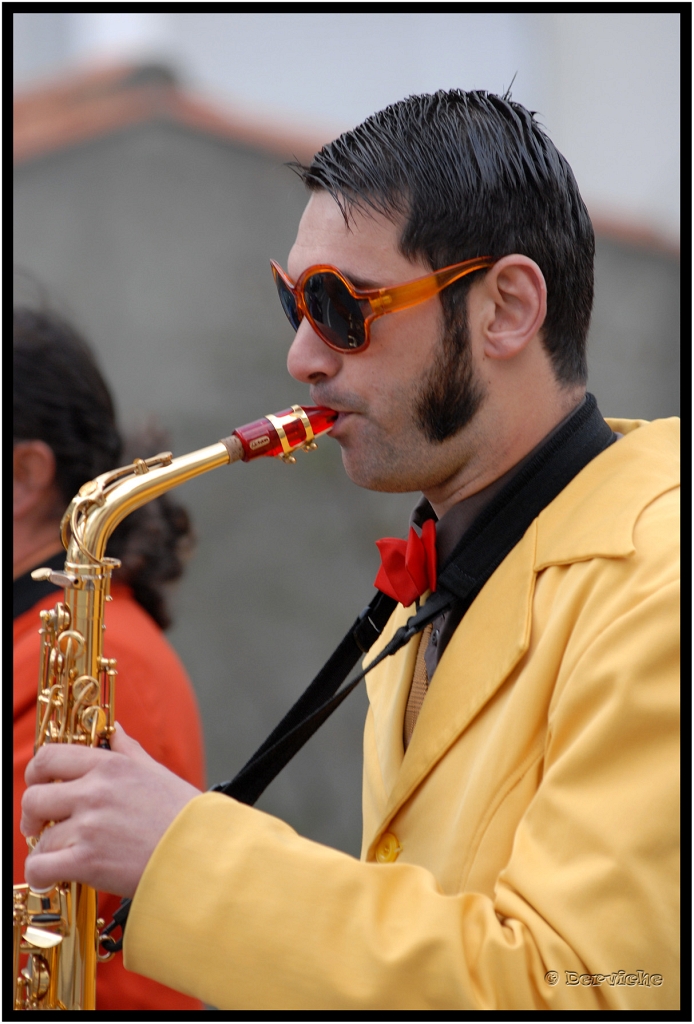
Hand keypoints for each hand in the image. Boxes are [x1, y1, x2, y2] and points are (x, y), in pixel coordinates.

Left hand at [21, 724, 200, 896]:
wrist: (201, 853)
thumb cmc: (183, 815)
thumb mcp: (156, 772)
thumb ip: (127, 749)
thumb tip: (114, 729)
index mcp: (110, 766)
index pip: (49, 757)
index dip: (36, 773)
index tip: (41, 787)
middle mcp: (94, 791)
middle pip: (34, 798)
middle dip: (32, 816)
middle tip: (42, 827)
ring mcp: (89, 826)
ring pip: (40, 838)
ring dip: (46, 850)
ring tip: (61, 857)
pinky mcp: (87, 860)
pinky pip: (40, 867)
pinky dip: (42, 874)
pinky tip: (54, 877)